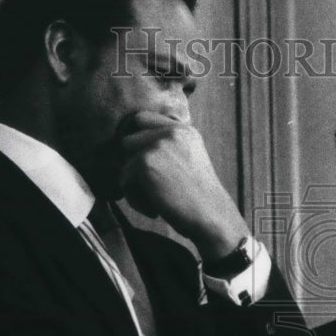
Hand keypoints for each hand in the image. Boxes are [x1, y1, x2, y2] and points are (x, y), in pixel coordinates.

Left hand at [117, 111, 248, 260]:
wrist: (211, 216)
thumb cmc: (199, 198)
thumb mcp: (189, 161)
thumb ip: (166, 148)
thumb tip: (127, 145)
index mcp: (183, 130)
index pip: (142, 119)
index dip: (135, 141)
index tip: (141, 164)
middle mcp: (171, 132)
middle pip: (128, 140)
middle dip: (132, 165)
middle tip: (147, 187)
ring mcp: (157, 145)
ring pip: (124, 162)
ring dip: (133, 184)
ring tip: (154, 201)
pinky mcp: (145, 162)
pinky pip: (125, 180)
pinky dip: (135, 200)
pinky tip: (155, 210)